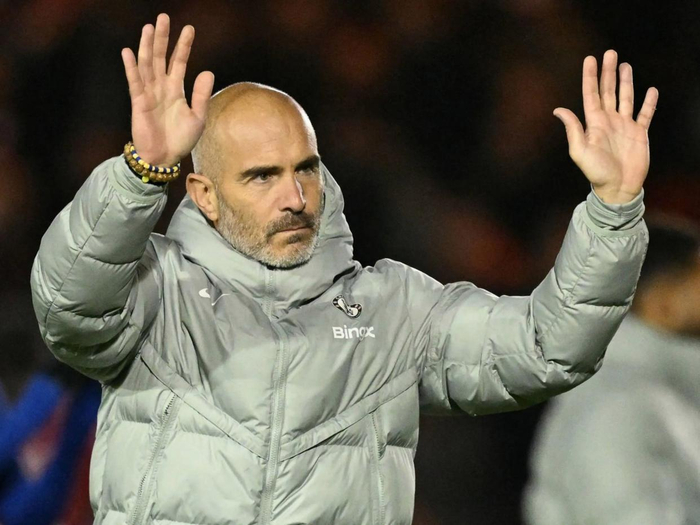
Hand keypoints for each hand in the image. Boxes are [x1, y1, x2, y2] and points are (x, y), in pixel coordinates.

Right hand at [121, 13, 214, 166]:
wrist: (164, 158)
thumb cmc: (181, 139)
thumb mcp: (198, 117)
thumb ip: (201, 95)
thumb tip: (207, 71)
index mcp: (176, 90)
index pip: (179, 62)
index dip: (184, 46)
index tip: (189, 28)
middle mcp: (161, 87)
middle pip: (161, 57)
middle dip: (163, 38)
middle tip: (164, 17)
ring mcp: (149, 93)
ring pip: (147, 64)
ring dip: (147, 46)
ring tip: (149, 27)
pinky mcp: (138, 102)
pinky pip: (134, 82)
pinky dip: (131, 67)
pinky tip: (128, 51)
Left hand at [554, 50, 658, 203]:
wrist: (617, 187)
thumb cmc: (596, 172)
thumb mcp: (580, 151)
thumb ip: (572, 129)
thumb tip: (558, 109)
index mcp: (594, 123)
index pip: (591, 94)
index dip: (590, 77)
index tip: (590, 59)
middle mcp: (609, 121)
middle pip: (609, 91)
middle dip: (608, 72)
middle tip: (610, 53)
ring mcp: (625, 126)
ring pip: (625, 98)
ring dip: (626, 81)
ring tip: (625, 65)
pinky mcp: (640, 133)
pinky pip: (645, 114)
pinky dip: (649, 103)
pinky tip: (651, 90)